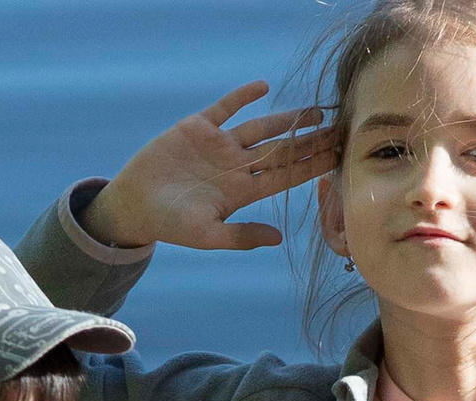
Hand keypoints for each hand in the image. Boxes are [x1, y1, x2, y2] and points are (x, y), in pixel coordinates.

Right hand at [86, 84, 335, 254]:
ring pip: (260, 128)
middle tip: (340, 129)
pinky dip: (242, 96)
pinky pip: (225, 107)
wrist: (136, 204)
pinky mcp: (198, 127)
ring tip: (315, 110)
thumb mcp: (207, 236)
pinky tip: (263, 87)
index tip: (337, 158)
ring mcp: (219, 145)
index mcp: (241, 191)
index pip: (284, 176)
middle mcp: (236, 166)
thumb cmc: (171, 225)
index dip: (311, 166)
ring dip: (287, 119)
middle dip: (309, 141)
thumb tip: (279, 239)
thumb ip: (242, 236)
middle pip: (280, 150)